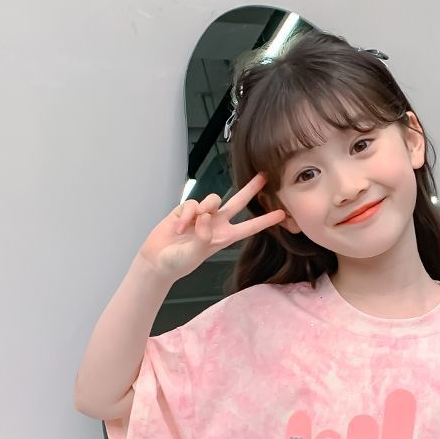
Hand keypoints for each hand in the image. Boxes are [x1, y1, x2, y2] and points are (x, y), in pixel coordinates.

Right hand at [139, 172, 286, 281]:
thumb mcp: (195, 254)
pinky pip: (192, 204)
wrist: (158, 260)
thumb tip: (206, 217)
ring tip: (188, 229)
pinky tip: (179, 228)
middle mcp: (217, 224)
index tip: (282, 214)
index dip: (265, 220)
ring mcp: (202, 216)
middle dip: (250, 189)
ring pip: (213, 199)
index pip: (250, 227)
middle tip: (264, 176)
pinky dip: (185, 215)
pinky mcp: (187, 210)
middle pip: (238, 202)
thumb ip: (203, 236)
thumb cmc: (179, 262)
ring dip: (202, 210)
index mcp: (225, 237)